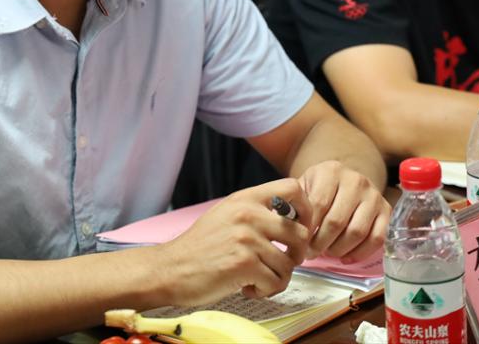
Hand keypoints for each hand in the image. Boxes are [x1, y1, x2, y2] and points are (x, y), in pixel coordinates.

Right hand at [155, 179, 310, 305]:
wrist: (172, 269)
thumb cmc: (201, 246)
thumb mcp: (227, 214)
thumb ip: (256, 210)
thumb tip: (292, 216)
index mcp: (245, 198)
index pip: (293, 188)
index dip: (306, 209)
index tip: (300, 227)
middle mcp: (248, 214)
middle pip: (300, 232)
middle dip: (297, 254)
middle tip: (283, 263)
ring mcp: (246, 238)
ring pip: (289, 263)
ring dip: (278, 278)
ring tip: (257, 278)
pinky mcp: (243, 264)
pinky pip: (276, 282)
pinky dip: (265, 290)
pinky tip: (248, 286)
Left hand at [297, 160, 389, 261]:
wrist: (345, 180)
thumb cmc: (319, 188)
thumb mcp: (304, 187)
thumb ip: (295, 204)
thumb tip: (285, 227)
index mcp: (331, 171)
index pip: (318, 204)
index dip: (308, 227)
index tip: (298, 241)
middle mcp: (356, 180)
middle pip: (337, 221)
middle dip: (320, 242)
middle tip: (310, 253)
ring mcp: (374, 195)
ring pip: (357, 232)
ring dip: (338, 249)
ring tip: (326, 252)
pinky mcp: (387, 210)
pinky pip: (377, 238)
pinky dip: (359, 253)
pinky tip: (344, 257)